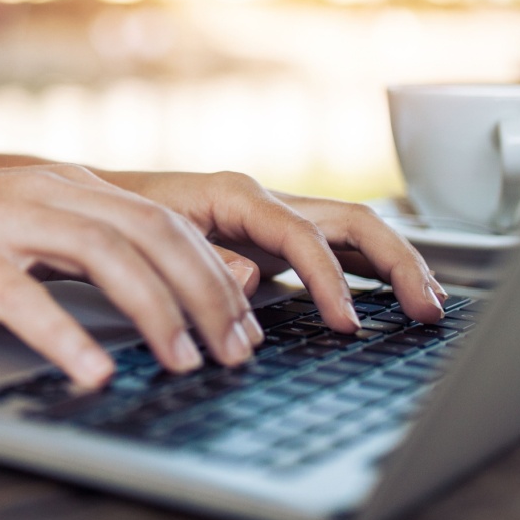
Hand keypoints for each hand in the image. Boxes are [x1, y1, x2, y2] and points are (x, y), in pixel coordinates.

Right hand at [0, 165, 265, 387]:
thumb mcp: (30, 231)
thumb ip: (88, 252)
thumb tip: (162, 297)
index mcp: (71, 187)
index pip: (166, 223)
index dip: (215, 274)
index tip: (244, 327)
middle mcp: (48, 191)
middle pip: (151, 233)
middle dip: (205, 294)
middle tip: (234, 352)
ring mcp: (3, 218)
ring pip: (103, 254)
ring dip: (154, 310)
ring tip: (182, 361)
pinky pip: (22, 296)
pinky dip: (65, 334)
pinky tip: (92, 370)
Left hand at [109, 171, 447, 330]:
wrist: (91, 201)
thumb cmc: (118, 219)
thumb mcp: (153, 239)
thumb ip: (205, 259)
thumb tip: (255, 279)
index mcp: (235, 195)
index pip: (304, 234)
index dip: (331, 280)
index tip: (347, 325)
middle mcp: (263, 200)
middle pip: (352, 221)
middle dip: (397, 263)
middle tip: (426, 309)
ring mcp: (273, 216)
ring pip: (354, 230)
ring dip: (397, 264)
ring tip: (429, 305)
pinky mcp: (273, 236)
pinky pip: (337, 245)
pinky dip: (371, 268)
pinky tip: (395, 296)